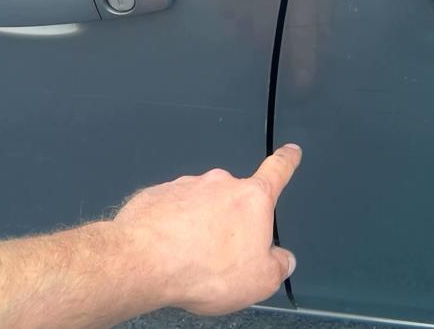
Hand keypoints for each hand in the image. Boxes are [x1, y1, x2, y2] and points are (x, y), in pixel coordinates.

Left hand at [109, 144, 301, 315]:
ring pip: (200, 208)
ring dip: (199, 228)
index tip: (290, 152)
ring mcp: (186, 187)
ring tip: (191, 259)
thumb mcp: (259, 280)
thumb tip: (282, 261)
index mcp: (252, 199)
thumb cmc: (201, 267)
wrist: (144, 262)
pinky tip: (167, 253)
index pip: (277, 171)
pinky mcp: (157, 196)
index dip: (286, 160)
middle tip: (222, 256)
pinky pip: (172, 213)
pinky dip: (172, 230)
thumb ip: (278, 266)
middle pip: (234, 201)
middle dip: (231, 223)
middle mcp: (219, 184)